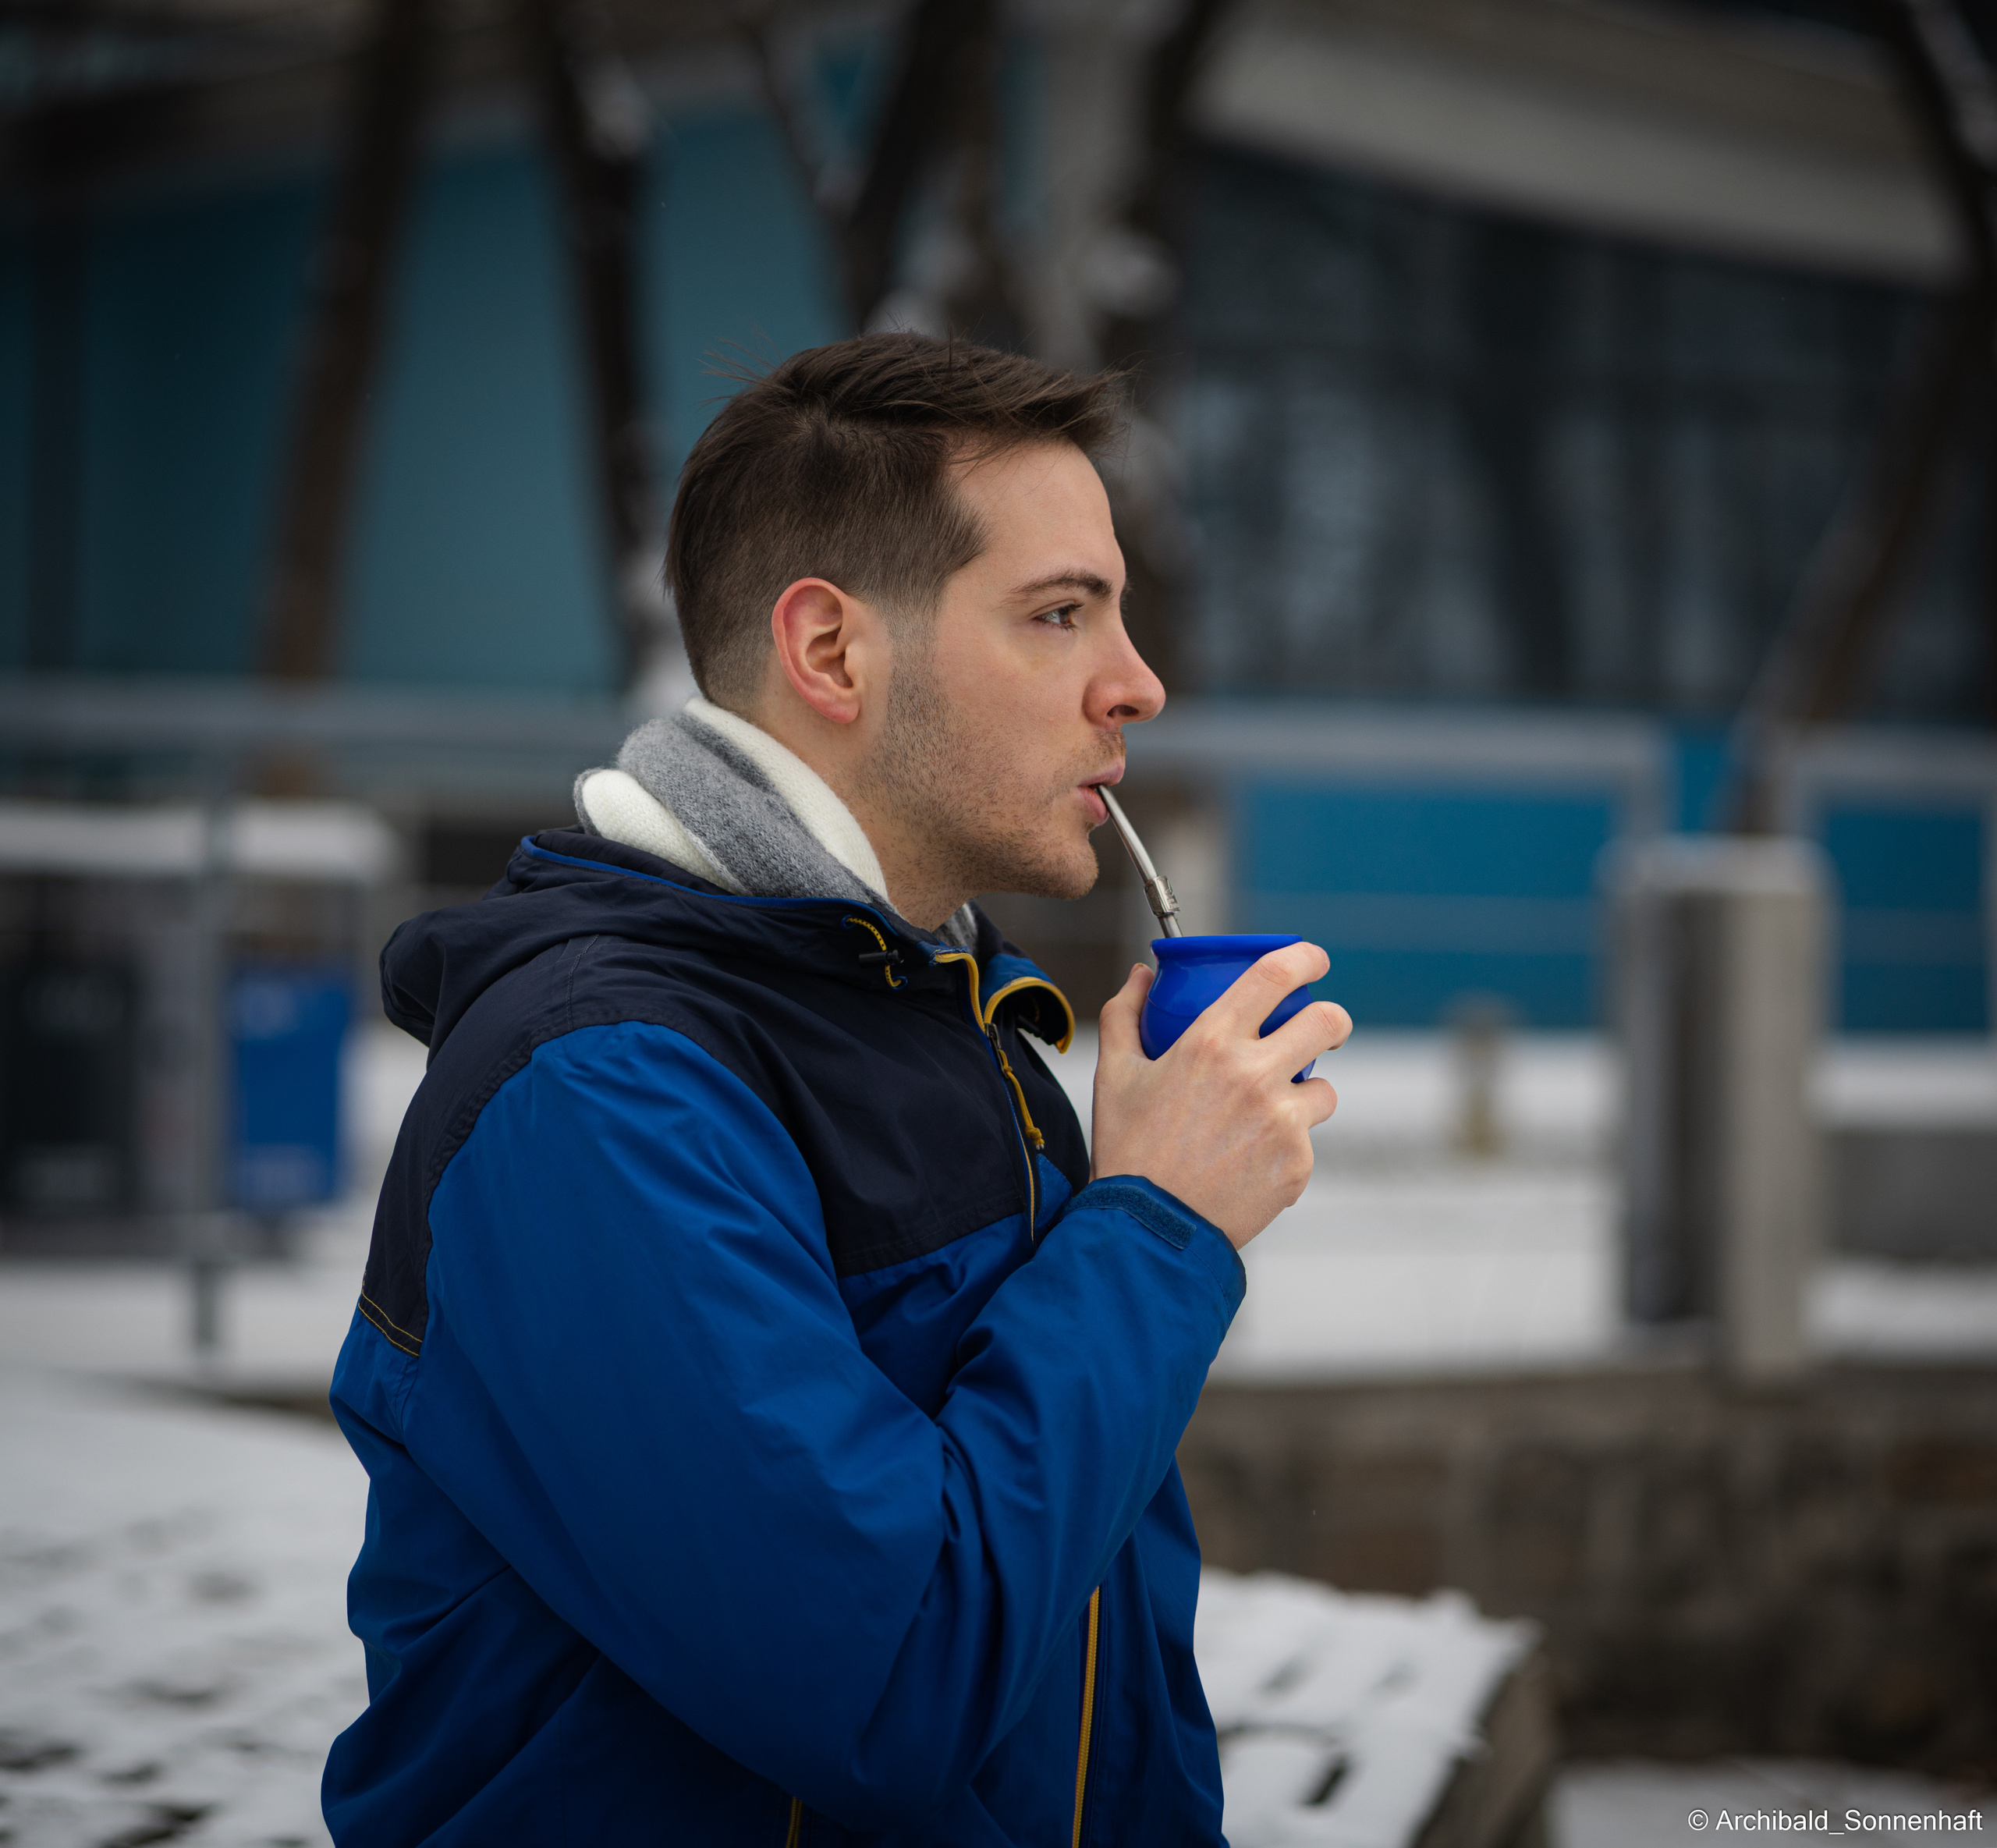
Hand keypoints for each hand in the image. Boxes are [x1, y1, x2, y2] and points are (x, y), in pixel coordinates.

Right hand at [1089, 943, 1350, 1249]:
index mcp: (1210, 1042)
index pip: (1275, 975)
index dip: (1304, 958)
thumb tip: (1141, 974)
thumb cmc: (1129, 1149)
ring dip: (1305, 1095)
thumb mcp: (1114, 1075)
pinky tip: (1249, 1163)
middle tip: (1321, 1028)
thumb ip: (1125, 1014)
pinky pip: (1306, 1142)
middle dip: (1332, 1019)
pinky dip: (1286, 1148)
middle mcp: (1254, 1075)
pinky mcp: (1298, 1164)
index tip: (1311, 960)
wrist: (1148, 1231)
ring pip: (1324, 1090)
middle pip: (1329, 1021)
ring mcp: (1282, 1122)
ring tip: (1267, 1117)